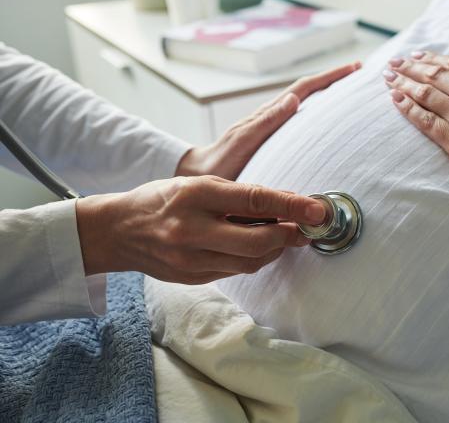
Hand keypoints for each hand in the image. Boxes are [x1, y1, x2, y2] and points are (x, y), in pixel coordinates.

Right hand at [76, 175, 326, 283]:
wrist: (117, 231)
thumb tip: (287, 201)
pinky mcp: (192, 278)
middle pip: (257, 241)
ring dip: (276, 249)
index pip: (253, 200)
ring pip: (250, 261)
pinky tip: (261, 247)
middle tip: (306, 227)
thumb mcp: (198, 184)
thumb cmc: (162, 200)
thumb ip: (240, 194)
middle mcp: (191, 230)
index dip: (291, 206)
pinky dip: (254, 258)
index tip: (317, 209)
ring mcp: (190, 260)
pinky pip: (235, 271)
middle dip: (289, 235)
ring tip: (288, 234)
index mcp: (194, 196)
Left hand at [177, 62, 361, 179]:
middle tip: (359, 74)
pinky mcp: (272, 141)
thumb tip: (293, 99)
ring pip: (304, 105)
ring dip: (327, 95)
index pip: (304, 88)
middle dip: (333, 80)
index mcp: (268, 115)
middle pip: (308, 91)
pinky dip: (316, 116)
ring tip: (349, 92)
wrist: (199, 175)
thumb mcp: (242, 142)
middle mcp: (272, 117)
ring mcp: (272, 128)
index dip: (329, 77)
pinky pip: (299, 123)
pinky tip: (326, 124)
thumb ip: (265, 122)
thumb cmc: (219, 164)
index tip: (353, 69)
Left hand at [384, 51, 448, 220]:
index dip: (430, 58)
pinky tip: (395, 101)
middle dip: (409, 67)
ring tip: (388, 79)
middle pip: (435, 75)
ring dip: (402, 84)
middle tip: (392, 64)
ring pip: (425, 94)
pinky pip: (425, 121)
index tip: (414, 56)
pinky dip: (408, 108)